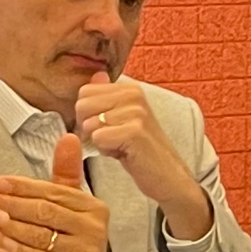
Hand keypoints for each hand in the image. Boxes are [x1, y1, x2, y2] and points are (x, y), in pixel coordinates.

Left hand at [0, 134, 112, 251]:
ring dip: (2, 227)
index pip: (53, 191)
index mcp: (95, 208)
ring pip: (34, 233)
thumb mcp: (70, 215)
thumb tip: (70, 136)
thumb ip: (66, 177)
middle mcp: (96, 229)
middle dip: (7, 204)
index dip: (22, 187)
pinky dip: (8, 251)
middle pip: (43, 210)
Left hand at [76, 71, 212, 241]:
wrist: (168, 176)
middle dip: (90, 127)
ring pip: (89, 124)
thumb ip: (108, 96)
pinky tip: (124, 153)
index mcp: (130, 88)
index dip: (88, 114)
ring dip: (100, 141)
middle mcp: (134, 95)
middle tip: (112, 138)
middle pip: (82, 105)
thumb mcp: (124, 117)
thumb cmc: (142, 149)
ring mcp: (136, 112)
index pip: (84, 92)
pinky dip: (106, 151)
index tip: (108, 127)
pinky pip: (98, 138)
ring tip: (120, 146)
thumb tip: (96, 75)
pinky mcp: (135, 132)